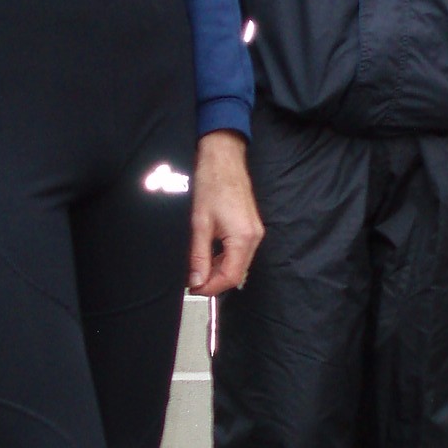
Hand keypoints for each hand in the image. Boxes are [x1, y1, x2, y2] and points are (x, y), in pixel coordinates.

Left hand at [188, 130, 263, 295]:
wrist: (223, 158)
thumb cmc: (212, 183)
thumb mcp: (199, 224)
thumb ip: (199, 256)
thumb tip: (196, 281)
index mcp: (243, 237)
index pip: (230, 277)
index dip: (211, 288)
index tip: (193, 289)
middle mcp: (254, 237)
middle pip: (236, 273)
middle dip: (214, 281)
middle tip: (192, 282)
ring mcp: (254, 232)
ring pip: (238, 264)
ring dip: (218, 270)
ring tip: (197, 269)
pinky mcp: (250, 227)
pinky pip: (240, 252)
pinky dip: (224, 258)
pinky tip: (209, 256)